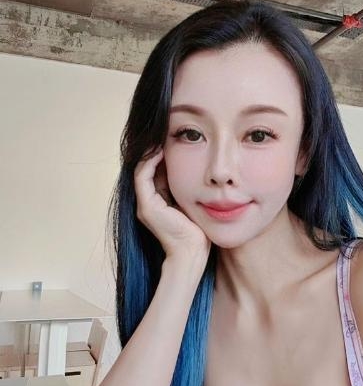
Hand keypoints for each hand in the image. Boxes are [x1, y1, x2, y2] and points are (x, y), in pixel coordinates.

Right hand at [133, 148, 209, 265]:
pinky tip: (160, 150)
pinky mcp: (147, 206)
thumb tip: (196, 169)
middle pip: (146, 169)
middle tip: (164, 133)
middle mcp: (147, 203)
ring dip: (150, 152)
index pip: (155, 172)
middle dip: (154, 151)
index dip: (161, 155)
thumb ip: (188, 189)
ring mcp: (145, 205)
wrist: (193, 252)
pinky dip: (149, 162)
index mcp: (158, 202)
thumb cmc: (198, 231)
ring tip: (160, 137)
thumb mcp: (192, 203)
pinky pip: (143, 177)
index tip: (171, 139)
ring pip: (141, 170)